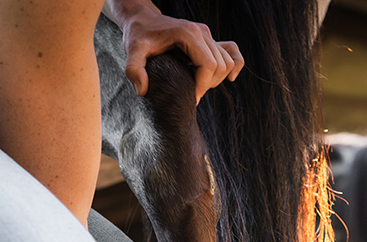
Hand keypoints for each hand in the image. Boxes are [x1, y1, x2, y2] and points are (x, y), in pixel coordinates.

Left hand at [106, 0, 244, 101]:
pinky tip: (230, 78)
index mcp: (188, 34)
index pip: (208, 65)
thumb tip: (143, 90)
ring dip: (216, 80)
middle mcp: (202, 33)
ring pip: (227, 63)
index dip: (202, 86)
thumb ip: (134, 69)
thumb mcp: (132, 50)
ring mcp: (208, 36)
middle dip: (208, 85)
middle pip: (220, 66)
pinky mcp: (209, 40)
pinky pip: (232, 52)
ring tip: (197, 85)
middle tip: (190, 93)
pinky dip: (235, 65)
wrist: (143, 19)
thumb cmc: (138, 33)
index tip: (190, 98)